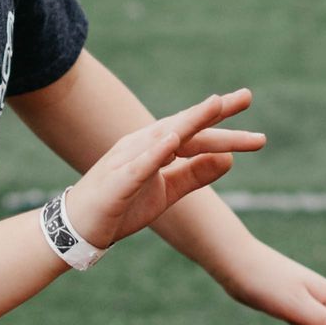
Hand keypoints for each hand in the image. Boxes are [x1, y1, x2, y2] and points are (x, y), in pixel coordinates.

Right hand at [66, 90, 265, 250]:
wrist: (78, 228)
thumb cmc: (121, 206)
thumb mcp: (166, 191)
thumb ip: (195, 174)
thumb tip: (230, 159)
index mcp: (154, 147)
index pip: (193, 130)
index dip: (221, 118)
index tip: (247, 100)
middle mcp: (141, 145)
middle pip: (183, 126)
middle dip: (214, 113)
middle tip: (247, 96)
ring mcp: (127, 161)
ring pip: (163, 138)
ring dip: (189, 122)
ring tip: (214, 106)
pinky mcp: (116, 183)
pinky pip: (137, 166)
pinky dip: (155, 153)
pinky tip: (172, 141)